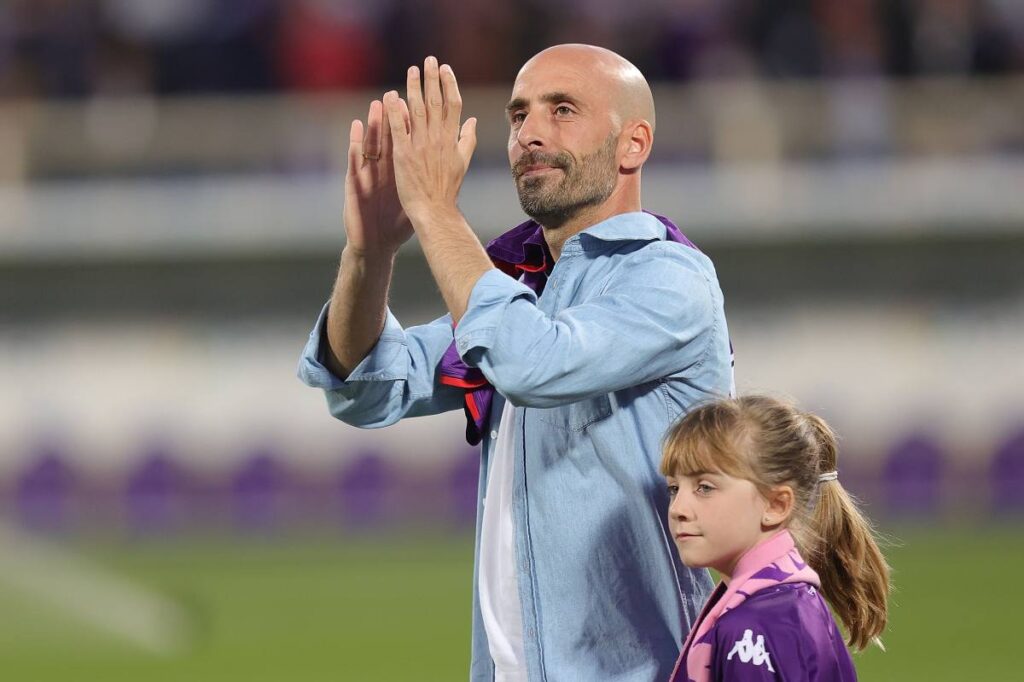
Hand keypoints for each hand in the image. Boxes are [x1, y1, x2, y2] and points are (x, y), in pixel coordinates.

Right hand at [343, 99, 412, 256]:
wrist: (377, 243)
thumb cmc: (396, 222)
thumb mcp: (414, 197)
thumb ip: (426, 177)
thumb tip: (447, 161)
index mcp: (399, 170)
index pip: (407, 141)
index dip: (413, 122)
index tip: (421, 100)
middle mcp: (382, 168)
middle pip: (388, 138)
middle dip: (393, 115)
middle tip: (398, 92)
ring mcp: (368, 175)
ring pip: (371, 144)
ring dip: (373, 123)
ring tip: (377, 103)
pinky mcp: (355, 184)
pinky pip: (354, 161)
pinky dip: (354, 143)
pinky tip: (354, 127)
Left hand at [384, 56, 476, 225]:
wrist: (434, 210)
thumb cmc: (448, 189)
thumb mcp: (462, 162)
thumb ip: (467, 139)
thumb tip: (473, 120)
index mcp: (451, 139)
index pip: (453, 105)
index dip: (449, 84)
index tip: (445, 69)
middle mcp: (437, 139)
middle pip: (436, 101)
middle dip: (433, 79)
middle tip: (429, 59)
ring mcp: (420, 146)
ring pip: (417, 110)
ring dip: (414, 88)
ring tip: (412, 70)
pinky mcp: (403, 155)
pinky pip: (398, 128)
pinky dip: (394, 111)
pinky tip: (390, 95)